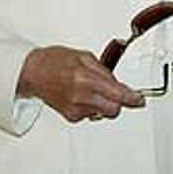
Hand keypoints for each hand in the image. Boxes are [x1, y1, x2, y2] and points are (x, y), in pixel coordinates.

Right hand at [17, 45, 144, 122]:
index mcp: (86, 79)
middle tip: (116, 91)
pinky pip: (91, 114)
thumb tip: (118, 83)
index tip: (139, 99)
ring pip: (103, 113)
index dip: (131, 98)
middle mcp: (80, 97)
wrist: (33, 73)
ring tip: (92, 89)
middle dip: (118, 101)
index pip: (116, 94)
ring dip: (104, 103)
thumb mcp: (85, 57)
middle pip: (113, 109)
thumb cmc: (55, 62)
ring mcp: (74, 109)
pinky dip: (93, 106)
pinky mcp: (70, 116)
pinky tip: (84, 95)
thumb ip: (104, 71)